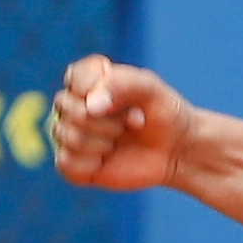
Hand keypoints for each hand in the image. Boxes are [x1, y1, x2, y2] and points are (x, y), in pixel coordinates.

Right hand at [51, 54, 197, 192]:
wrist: (176, 152)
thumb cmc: (163, 115)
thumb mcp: (151, 89)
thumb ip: (121, 84)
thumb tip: (90, 106)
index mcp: (88, 80)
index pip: (74, 78)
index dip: (100, 91)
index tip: (130, 99)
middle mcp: (73, 105)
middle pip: (67, 107)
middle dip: (109, 119)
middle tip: (135, 123)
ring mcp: (70, 134)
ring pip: (66, 135)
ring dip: (103, 141)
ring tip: (122, 139)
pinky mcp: (72, 164)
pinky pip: (66, 163)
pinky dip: (91, 164)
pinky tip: (107, 160)